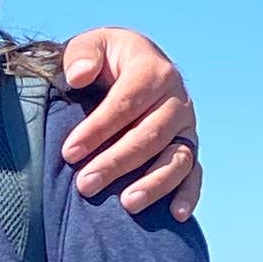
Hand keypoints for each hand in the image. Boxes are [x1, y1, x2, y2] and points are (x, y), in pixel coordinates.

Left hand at [55, 30, 201, 218]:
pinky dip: (189, 194)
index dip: (98, 128)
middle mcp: (176, 99)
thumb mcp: (90, 46)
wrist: (127, 70)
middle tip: (85, 185)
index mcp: (152, 69)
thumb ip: (81, 54)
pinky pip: (194, 173)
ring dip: (154, 183)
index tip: (69, 152)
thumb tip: (78, 76)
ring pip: (176, 158)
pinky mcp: (189, 149)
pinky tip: (176, 215)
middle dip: (116, 162)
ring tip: (127, 205)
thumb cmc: (102, 61)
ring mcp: (186, 127)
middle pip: (150, 135)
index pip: (126, 102)